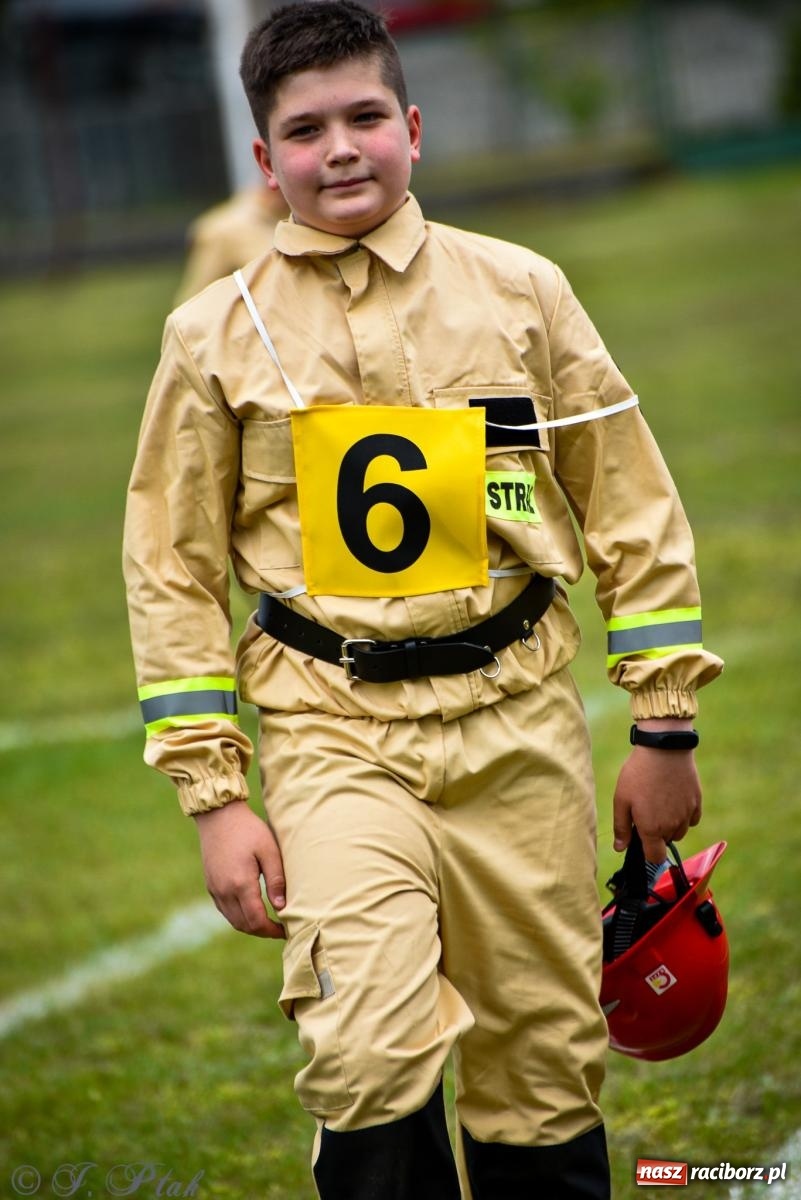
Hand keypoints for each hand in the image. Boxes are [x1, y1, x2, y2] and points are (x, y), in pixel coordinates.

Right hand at [194, 800, 286, 937]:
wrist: (219, 815)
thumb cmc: (249, 829)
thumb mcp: (269, 850)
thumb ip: (276, 879)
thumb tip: (282, 907)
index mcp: (240, 884)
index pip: (256, 921)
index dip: (272, 931)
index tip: (286, 929)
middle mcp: (224, 891)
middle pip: (244, 925)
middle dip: (262, 931)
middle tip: (279, 928)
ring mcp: (215, 889)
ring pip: (233, 920)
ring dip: (250, 925)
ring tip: (268, 921)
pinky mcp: (211, 885)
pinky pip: (225, 910)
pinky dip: (239, 916)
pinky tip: (251, 909)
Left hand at [613, 742, 701, 862]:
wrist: (664, 749)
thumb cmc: (638, 773)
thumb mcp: (621, 799)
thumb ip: (621, 827)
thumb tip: (620, 848)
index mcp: (652, 829)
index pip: (655, 858)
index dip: (647, 853)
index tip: (641, 840)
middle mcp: (672, 826)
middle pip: (666, 842)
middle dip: (656, 834)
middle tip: (646, 811)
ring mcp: (687, 815)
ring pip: (679, 831)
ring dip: (670, 824)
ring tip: (659, 801)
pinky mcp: (697, 802)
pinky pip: (691, 818)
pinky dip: (683, 813)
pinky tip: (673, 797)